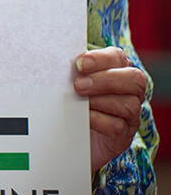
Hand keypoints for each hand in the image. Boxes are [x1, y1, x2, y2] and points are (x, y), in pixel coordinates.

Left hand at [73, 48, 146, 172]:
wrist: (72, 135)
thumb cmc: (75, 100)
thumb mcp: (75, 81)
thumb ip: (75, 70)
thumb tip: (60, 60)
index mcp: (119, 70)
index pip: (118, 57)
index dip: (101, 59)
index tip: (79, 64)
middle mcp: (131, 91)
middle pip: (134, 80)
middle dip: (105, 80)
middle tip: (78, 85)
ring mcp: (131, 115)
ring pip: (129, 104)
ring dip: (101, 100)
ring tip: (79, 101)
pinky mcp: (123, 136)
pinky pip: (118, 126)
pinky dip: (99, 120)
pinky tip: (83, 117)